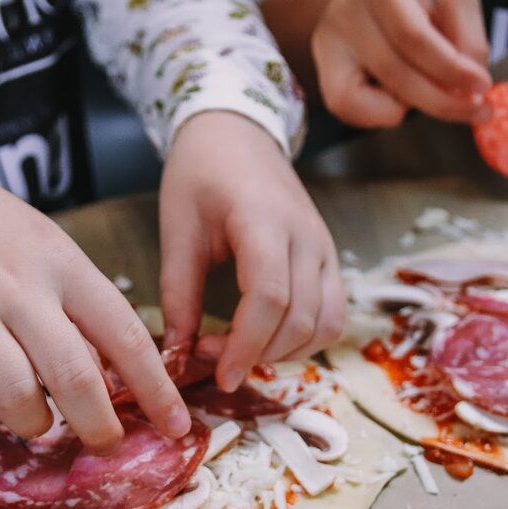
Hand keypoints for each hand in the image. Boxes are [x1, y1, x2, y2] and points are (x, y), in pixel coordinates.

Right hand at [0, 94, 187, 451]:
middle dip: (100, 427)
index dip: (157, 389)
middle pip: (77, 378)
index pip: (125, 334)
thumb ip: (78, 302)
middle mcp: (20, 287)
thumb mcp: (46, 244)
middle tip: (105, 442)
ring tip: (33, 416)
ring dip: (33, 423)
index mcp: (63, 264)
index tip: (178, 426)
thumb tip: (115, 375)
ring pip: (17, 397)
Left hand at [158, 111, 344, 390]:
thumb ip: (178, 294)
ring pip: (325, 324)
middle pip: (300, 318)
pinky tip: (267, 340)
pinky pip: (332, 314)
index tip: (220, 375)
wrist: (236, 133)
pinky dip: (306, 339)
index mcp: (264, 220)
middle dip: (258, 353)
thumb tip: (175, 357)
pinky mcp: (330, 259)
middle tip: (214, 359)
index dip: (246, 344)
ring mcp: (325, 248)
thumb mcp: (177, 229)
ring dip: (285, 352)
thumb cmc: (201, 174)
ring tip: (239, 350)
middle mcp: (307, 236)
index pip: (270, 296)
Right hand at [261, 0, 490, 127]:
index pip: (414, 37)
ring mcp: (327, 41)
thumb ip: (469, 40)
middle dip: (440, 100)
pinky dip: (380, 113)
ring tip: (432, 88)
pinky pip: (346, 107)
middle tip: (475, 109)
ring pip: (366, 98)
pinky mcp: (323, 67)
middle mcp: (344, 10)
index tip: (482, 87)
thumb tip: (469, 91)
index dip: (450, 69)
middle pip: (393, 72)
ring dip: (412, 106)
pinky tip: (400, 95)